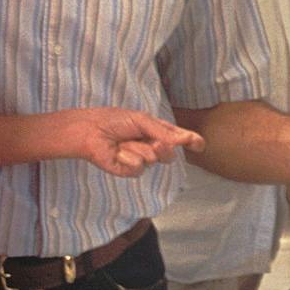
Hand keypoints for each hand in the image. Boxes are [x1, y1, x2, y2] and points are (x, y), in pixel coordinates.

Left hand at [62, 107, 202, 176]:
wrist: (90, 131)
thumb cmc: (114, 121)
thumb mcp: (142, 120)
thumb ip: (165, 131)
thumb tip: (185, 139)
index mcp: (156, 132)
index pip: (178, 138)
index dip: (191, 141)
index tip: (199, 144)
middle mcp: (150, 147)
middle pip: (169, 154)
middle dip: (163, 146)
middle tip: (151, 140)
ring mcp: (140, 159)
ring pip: (153, 159)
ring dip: (140, 148)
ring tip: (124, 142)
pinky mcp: (129, 170)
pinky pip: (138, 167)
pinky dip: (128, 157)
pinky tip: (117, 152)